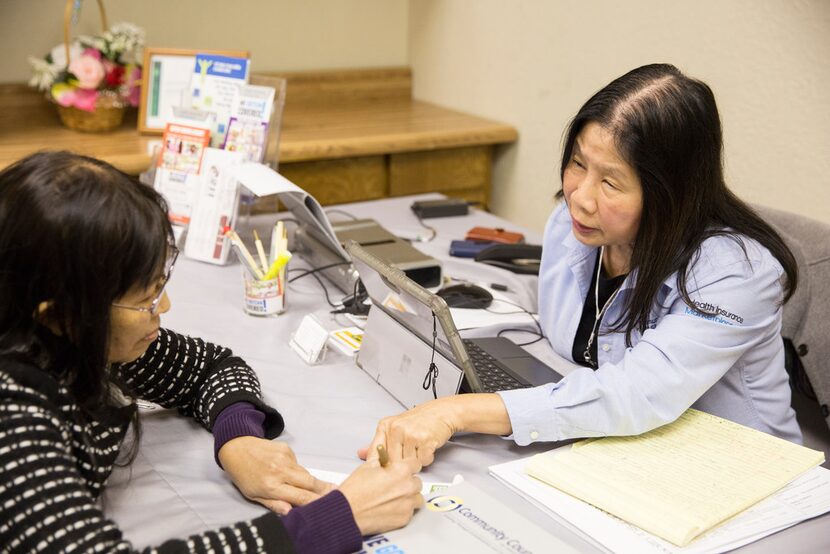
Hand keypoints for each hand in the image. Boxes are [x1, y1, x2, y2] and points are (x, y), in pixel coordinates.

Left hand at [218, 436, 334, 513]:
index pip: (300, 496)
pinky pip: (298, 463)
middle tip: (335, 491)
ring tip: (309, 485)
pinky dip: (296, 469)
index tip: (328, 504)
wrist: (237, 448)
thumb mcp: (253, 496)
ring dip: (309, 481)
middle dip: (324, 488)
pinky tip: (286, 470)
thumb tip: (291, 512)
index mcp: (271, 486)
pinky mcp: (287, 449)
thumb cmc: (244, 475)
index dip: (316, 501)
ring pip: (305, 473)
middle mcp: (280, 471)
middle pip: (310, 482)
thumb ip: (274, 504)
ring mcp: (284, 458)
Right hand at [339, 457, 423, 534]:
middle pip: (417, 482)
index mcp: (401, 471)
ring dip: (408, 497)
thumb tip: (382, 438)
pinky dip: (403, 510)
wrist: (348, 513)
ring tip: (393, 498)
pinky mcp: (404, 519)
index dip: (407, 466)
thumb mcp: (368, 465)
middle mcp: (408, 487)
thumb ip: (380, 452)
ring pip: (416, 498)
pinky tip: (389, 508)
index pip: (416, 464)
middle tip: (393, 486)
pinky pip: (410, 512)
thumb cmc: (355, 490)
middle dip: (408, 483)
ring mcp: (408, 504)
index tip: (402, 470)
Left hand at [358, 394, 511, 466]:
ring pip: (408, 463)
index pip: (377, 453)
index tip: (386, 467)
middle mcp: (396, 428)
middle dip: (402, 463)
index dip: (382, 464)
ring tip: (419, 448)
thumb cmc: (419, 421)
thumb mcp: (396, 427)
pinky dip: (426, 458)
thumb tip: (361, 453)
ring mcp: (411, 434)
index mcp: (386, 425)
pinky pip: (423, 461)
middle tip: (409, 453)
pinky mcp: (425, 440)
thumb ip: (379, 442)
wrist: (442, 412)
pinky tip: (427, 448)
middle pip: (393, 462)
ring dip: (416, 461)